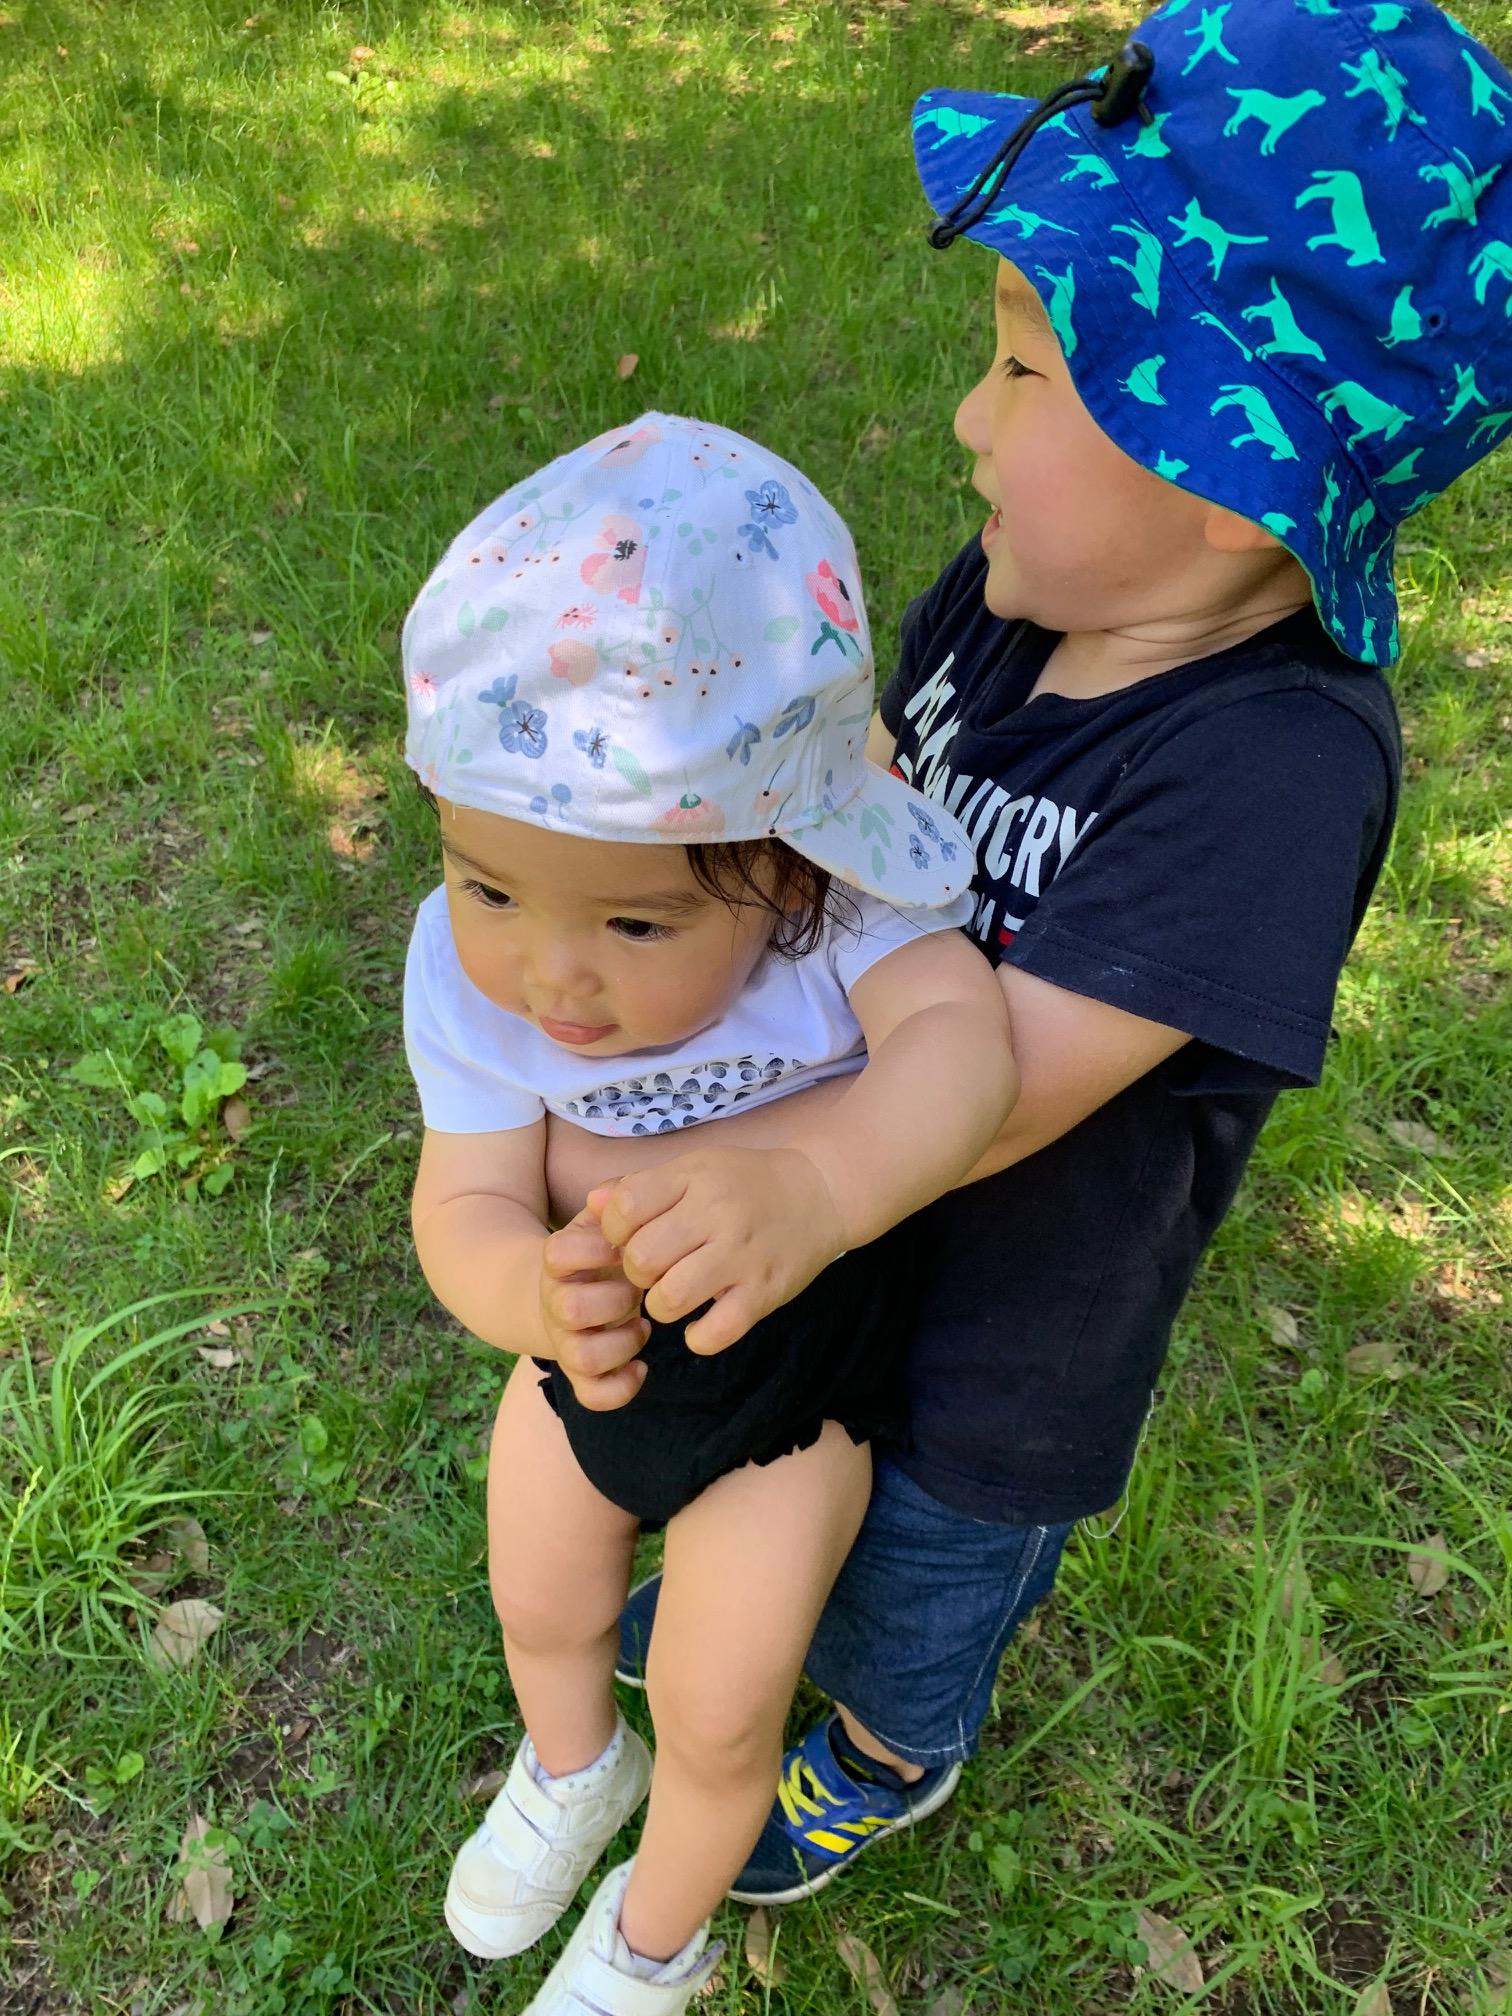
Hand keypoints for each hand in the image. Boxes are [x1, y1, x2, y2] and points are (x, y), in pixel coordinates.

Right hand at [538, 1207, 648, 1411]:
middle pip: (571, 1309)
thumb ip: (611, 1204)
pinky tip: (642, 1367)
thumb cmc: (601, 1250)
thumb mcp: (601, 1222)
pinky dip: (621, 1387)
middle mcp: (556, 1303)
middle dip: (615, 1301)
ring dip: (621, 1344)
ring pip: (581, 1357)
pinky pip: (592, 1394)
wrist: (570, 1287)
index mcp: (558, 1262)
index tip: (624, 1246)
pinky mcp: (579, 1373)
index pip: (558, 1254)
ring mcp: (565, 1341)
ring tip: (643, 1326)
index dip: (595, 1250)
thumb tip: (604, 1196)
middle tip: (639, 1291)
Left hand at [588, 1147, 845, 1355]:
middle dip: (636, 1273)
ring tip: (675, 1296)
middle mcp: (717, 1213)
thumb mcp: (695, 1168)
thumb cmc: (745, 1182)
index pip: (625, 1208)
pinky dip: (699, 1338)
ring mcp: (742, 1255)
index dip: (614, 1232)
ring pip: (669, 1299)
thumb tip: (591, 1206)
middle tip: (653, 1271)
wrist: (821, 1192)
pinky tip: (701, 1324)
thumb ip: (641, 1186)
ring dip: (661, 1306)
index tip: (630, 1238)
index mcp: (694, 1177)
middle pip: (641, 1258)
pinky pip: (715, 1332)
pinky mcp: (765, 1292)